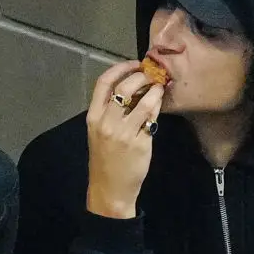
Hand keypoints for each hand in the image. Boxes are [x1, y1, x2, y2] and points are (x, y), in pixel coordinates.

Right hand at [85, 61, 163, 218]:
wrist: (110, 189)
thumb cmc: (105, 160)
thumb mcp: (99, 133)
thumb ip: (110, 112)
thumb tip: (131, 89)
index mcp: (93, 117)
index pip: (103, 83)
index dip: (120, 68)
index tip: (133, 64)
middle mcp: (106, 122)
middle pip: (124, 86)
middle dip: (140, 75)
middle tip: (151, 74)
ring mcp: (123, 132)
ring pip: (142, 100)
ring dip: (154, 88)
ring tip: (159, 86)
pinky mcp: (139, 142)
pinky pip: (151, 116)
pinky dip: (157, 105)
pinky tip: (160, 102)